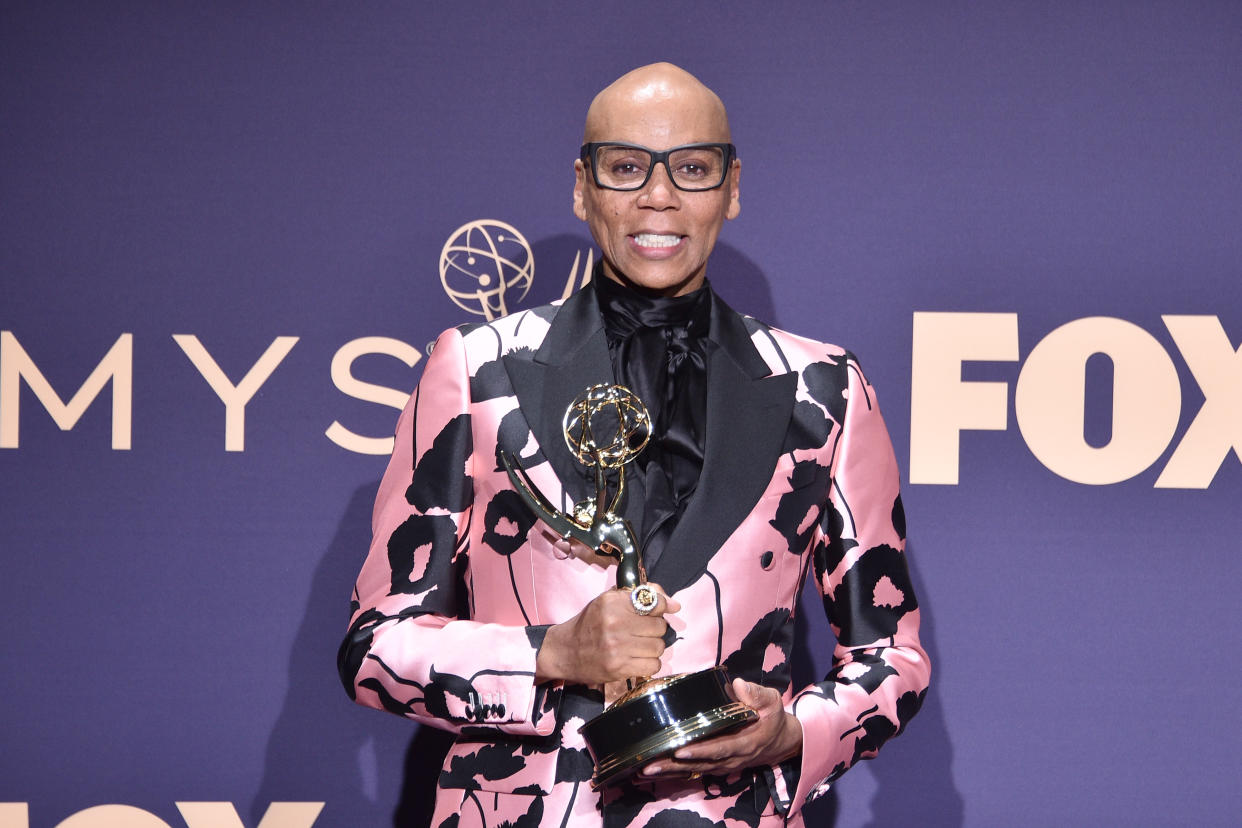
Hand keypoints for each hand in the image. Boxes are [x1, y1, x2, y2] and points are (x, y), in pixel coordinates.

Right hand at [535, 585, 679, 686]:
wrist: (565, 651)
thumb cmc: (590, 623)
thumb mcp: (609, 601)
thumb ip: (641, 596)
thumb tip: (674, 604)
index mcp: (612, 602)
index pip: (655, 602)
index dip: (661, 608)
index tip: (657, 612)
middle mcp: (615, 622)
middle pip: (660, 627)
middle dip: (655, 630)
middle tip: (642, 632)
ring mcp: (617, 647)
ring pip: (659, 647)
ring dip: (652, 648)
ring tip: (639, 646)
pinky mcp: (618, 668)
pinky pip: (653, 665)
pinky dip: (649, 663)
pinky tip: (637, 659)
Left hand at [640, 679, 802, 779]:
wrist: (779, 741)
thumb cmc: (772, 717)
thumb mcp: (772, 702)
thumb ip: (757, 694)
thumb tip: (738, 684)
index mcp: (745, 743)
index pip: (720, 748)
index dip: (701, 751)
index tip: (681, 750)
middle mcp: (731, 758)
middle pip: (700, 764)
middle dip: (673, 766)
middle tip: (648, 766)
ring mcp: (721, 765)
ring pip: (693, 770)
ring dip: (669, 771)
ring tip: (644, 770)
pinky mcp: (714, 765)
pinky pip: (693, 771)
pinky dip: (673, 773)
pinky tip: (653, 772)